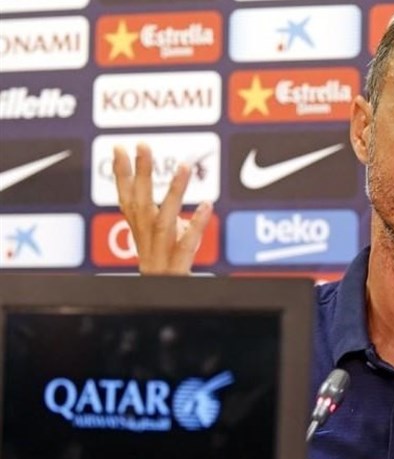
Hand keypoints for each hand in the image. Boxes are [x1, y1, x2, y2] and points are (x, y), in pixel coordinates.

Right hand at [113, 143, 212, 274]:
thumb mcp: (167, 252)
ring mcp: (160, 258)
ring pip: (163, 222)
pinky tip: (207, 206)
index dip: (121, 175)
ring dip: (172, 193)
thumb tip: (192, 214)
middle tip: (142, 145)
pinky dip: (197, 225)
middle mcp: (146, 245)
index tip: (120, 148)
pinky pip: (187, 246)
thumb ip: (175, 230)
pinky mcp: (176, 271)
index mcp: (140, 238)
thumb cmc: (168, 281)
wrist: (165, 312)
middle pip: (139, 206)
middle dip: (139, 174)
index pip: (127, 201)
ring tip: (183, 166)